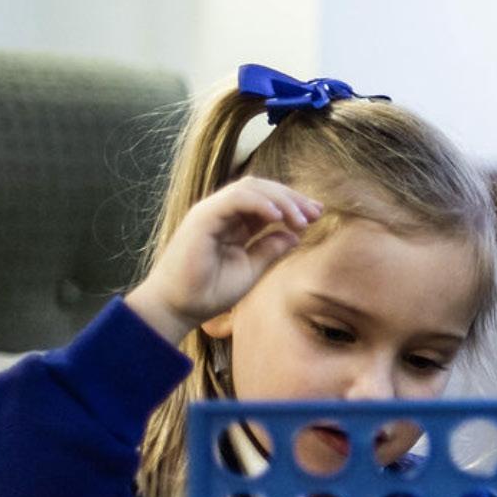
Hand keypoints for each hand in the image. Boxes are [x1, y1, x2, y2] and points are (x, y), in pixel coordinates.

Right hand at [125, 178, 321, 343]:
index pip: (267, 202)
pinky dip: (259, 203)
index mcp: (234, 223)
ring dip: (281, 199)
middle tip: (316, 212)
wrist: (178, 308)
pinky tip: (278, 217)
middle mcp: (223, 213)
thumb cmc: (209, 292)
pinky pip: (235, 199)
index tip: (317, 215)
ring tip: (301, 218)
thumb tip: (294, 234)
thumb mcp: (251, 269)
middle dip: (292, 198)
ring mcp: (211, 212)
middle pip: (263, 189)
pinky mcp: (202, 217)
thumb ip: (270, 249)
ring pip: (251, 188)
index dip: (293, 204)